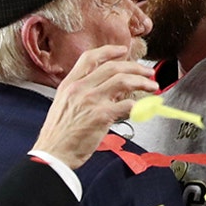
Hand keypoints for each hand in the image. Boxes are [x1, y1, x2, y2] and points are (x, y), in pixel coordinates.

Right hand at [31, 45, 157, 169]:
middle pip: (113, 67)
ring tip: (152, 86)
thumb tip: (109, 88)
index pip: (90, 58)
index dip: (109, 51)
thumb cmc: (59, 134)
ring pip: (124, 81)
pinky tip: (143, 108)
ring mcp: (91, 101)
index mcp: (69, 84)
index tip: (123, 50)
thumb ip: (83, 92)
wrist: (52, 154)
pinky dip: (139, 105)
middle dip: (135, 67)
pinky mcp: (101, 116)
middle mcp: (80, 89)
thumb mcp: (64, 104)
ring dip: (142, 82)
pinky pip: (127, 105)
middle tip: (147, 72)